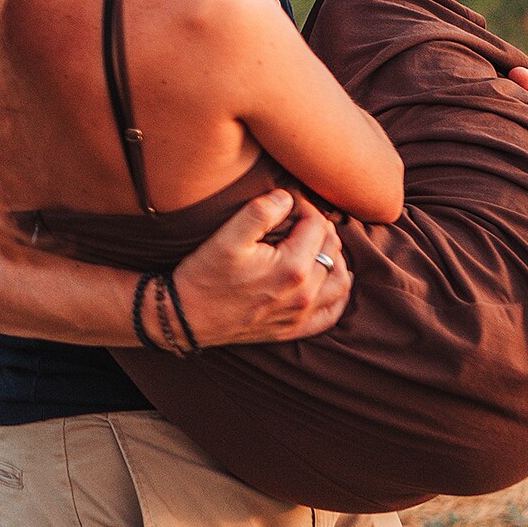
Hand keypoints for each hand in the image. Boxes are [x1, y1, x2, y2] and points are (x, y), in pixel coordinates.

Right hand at [169, 190, 349, 345]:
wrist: (186, 318)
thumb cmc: (204, 275)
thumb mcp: (227, 237)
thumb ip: (260, 211)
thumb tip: (287, 198)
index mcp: (292, 267)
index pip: (318, 226)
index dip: (307, 208)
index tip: (291, 204)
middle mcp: (304, 293)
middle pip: (332, 251)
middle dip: (321, 230)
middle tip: (301, 220)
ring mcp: (301, 314)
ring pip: (341, 282)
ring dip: (336, 259)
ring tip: (318, 245)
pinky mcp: (294, 329)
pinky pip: (331, 314)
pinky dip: (337, 295)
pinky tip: (327, 281)